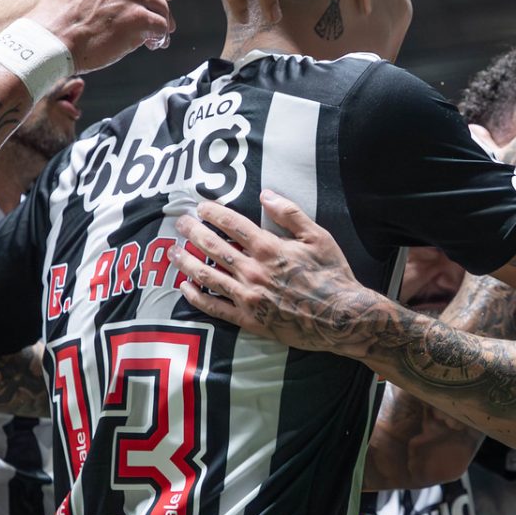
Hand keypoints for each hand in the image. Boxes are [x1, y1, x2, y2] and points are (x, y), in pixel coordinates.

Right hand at [27, 0, 173, 72]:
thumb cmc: (59, 6)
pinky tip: (151, 44)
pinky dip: (159, 37)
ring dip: (159, 23)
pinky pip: (161, 26)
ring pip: (161, 7)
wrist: (50, 39)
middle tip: (151, 20)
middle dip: (156, 4)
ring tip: (151, 36)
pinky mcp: (138, 19)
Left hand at [173, 190, 381, 353]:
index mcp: (269, 248)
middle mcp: (253, 271)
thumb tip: (267, 194)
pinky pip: (215, 308)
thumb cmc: (333, 275)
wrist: (341, 318)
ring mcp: (249, 297)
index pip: (232, 225)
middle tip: (179, 223)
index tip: (200, 207)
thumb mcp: (318, 236)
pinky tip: (185, 287)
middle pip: (213, 247)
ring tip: (174, 251)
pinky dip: (197, 297)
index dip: (213, 214)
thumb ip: (291, 214)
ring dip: (187, 262)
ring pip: (208, 276)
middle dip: (193, 232)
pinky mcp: (249, 320)